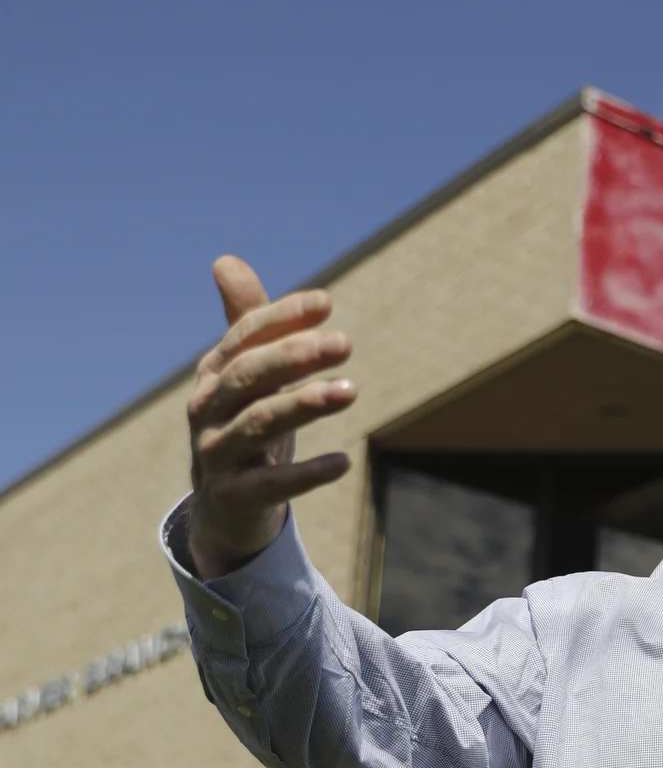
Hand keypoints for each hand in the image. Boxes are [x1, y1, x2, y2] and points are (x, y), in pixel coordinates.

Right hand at [184, 257, 357, 577]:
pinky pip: (269, 485)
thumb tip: (225, 260)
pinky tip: (344, 462)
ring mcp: (215, 455)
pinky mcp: (232, 497)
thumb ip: (249, 324)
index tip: (327, 303)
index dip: (282, 317)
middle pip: (248, 376)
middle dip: (294, 356)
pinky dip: (305, 474)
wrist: (225, 507)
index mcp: (215, 374)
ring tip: (351, 390)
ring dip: (304, 405)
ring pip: (257, 425)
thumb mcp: (249, 376)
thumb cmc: (246, 426)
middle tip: (345, 342)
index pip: (245, 337)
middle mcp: (207, 410)